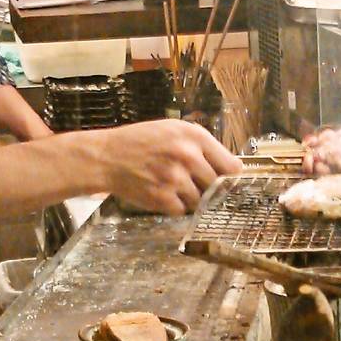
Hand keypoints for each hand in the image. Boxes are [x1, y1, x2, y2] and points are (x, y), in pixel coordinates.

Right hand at [99, 119, 241, 215]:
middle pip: (217, 186)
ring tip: (172, 186)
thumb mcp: (174, 130)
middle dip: (207, 188)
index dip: (229, 176)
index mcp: (195, 137)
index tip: (225, 181)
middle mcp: (188, 157)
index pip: (232, 166)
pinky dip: (174, 206)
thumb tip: (231, 168)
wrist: (108, 157)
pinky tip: (162, 193)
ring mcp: (175, 179)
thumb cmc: (142, 142)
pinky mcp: (162, 198)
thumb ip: (202, 146)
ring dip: (190, 198)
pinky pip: (182, 211)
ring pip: (200, 201)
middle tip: (192, 183)